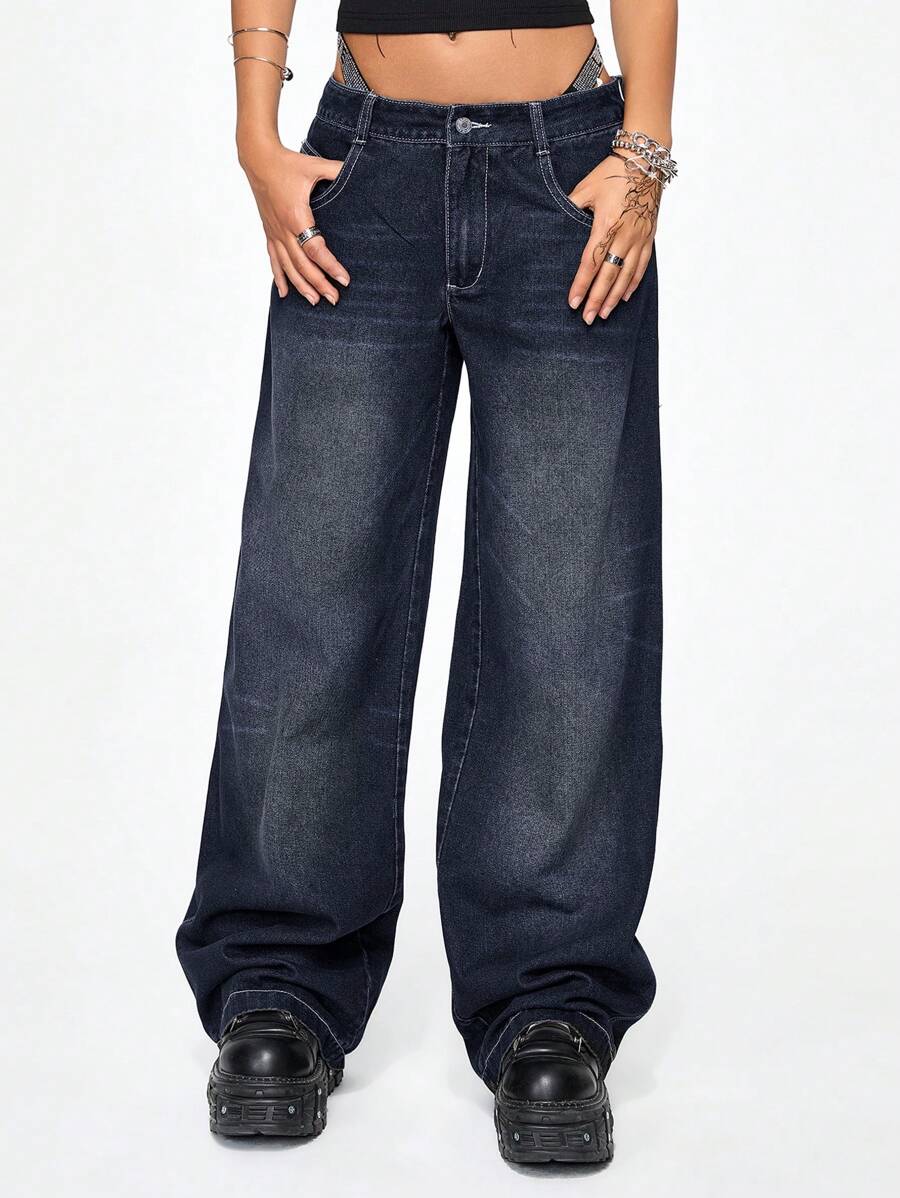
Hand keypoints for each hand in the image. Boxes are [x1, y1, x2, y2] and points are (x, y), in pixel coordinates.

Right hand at [239, 139, 350, 303]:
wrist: (258, 159)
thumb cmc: (288, 163)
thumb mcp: (315, 165)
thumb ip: (337, 170)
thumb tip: (357, 170)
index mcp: (296, 216)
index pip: (315, 249)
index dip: (330, 266)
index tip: (344, 279)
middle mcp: (284, 229)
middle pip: (302, 265)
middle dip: (319, 284)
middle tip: (334, 299)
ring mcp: (275, 233)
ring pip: (288, 267)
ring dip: (301, 286)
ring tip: (315, 302)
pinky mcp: (269, 232)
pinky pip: (274, 260)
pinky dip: (280, 278)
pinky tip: (284, 293)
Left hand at [567, 153, 661, 323]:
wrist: (646, 160)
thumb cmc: (613, 172)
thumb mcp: (586, 188)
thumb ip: (572, 208)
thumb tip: (556, 223)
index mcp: (606, 225)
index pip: (591, 262)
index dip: (581, 284)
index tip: (573, 302)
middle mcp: (624, 235)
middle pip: (608, 275)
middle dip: (596, 299)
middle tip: (587, 318)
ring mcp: (639, 237)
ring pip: (626, 275)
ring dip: (614, 297)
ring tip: (603, 313)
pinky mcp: (649, 236)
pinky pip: (642, 266)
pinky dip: (633, 283)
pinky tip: (624, 296)